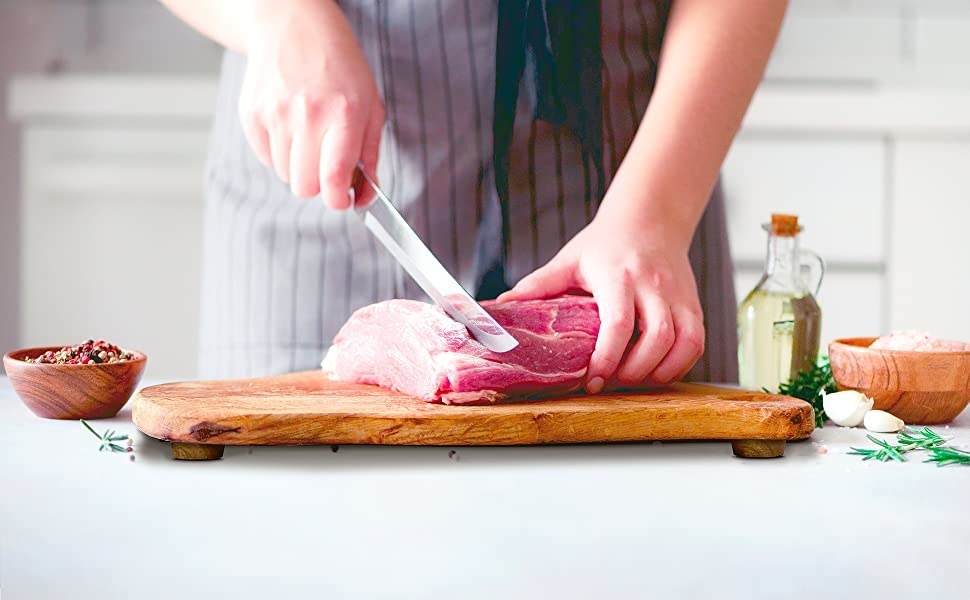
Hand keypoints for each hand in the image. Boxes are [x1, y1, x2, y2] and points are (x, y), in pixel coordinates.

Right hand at [238, 0, 383, 206]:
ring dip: (300, 166)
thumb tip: (365, 198)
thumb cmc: (339, 66)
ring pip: (286, 176)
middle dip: (319, 184)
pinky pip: (266, 159)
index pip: (334, 179)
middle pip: (305, 187)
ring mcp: (275, 115)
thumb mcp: (371, 105)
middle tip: (327, 163)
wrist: (292, 26)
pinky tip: (290, 125)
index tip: (344, 199)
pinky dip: (280, 153)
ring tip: (309, 136)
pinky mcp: (251, 114)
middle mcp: (307, 116)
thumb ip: (370, 155)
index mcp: (344, 114)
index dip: (339, 200)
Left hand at [497, 212, 704, 391]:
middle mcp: (653, 285)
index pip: (618, 322)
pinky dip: (679, 365)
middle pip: (656, 337)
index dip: (608, 357)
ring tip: (632, 380)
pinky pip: (696, 342)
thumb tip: (501, 305)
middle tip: (611, 383)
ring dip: (659, 372)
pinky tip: (656, 371)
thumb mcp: (569, 260)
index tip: (593, 380)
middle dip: (634, 371)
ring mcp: (678, 295)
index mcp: (617, 275)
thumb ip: (538, 285)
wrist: (649, 218)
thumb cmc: (604, 244)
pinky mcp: (693, 304)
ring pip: (684, 342)